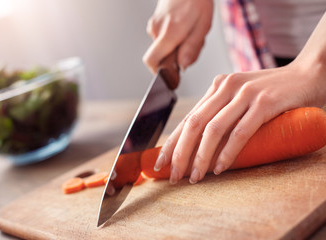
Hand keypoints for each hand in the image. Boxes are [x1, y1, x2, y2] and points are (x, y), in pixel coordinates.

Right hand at [143, 0, 213, 72]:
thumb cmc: (197, 1)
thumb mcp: (202, 26)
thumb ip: (191, 48)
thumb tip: (183, 67)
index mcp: (169, 32)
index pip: (152, 60)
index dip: (159, 71)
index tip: (171, 73)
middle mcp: (157, 29)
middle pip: (161, 57)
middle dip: (176, 58)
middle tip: (192, 45)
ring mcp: (154, 25)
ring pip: (164, 48)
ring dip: (178, 47)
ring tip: (191, 32)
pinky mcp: (155, 23)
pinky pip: (164, 39)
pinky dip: (176, 39)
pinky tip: (186, 28)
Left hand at [154, 60, 325, 183]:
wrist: (310, 74)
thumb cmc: (274, 93)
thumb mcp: (241, 99)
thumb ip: (222, 113)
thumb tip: (200, 144)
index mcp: (218, 87)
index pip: (188, 118)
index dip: (172, 142)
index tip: (161, 162)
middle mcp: (227, 86)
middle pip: (194, 124)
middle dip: (179, 153)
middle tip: (173, 175)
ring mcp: (245, 93)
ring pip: (213, 129)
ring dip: (200, 157)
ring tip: (194, 177)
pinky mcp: (265, 102)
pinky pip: (240, 132)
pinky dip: (228, 153)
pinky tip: (220, 168)